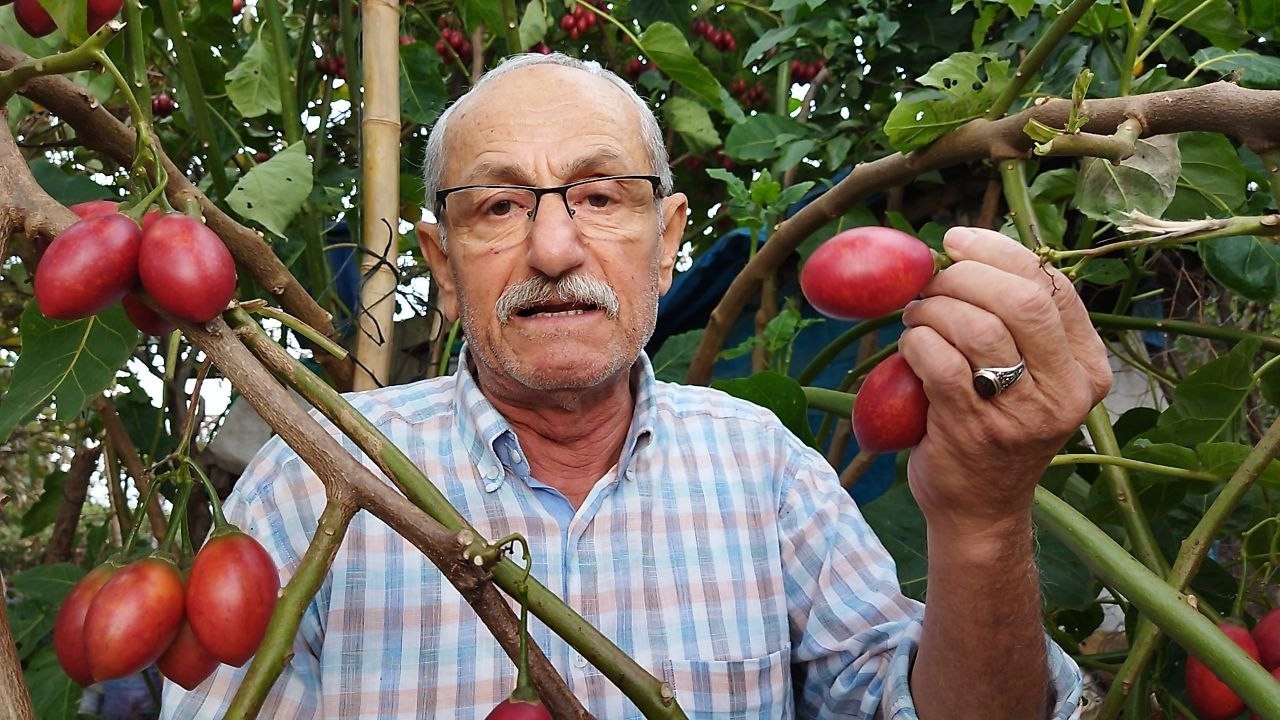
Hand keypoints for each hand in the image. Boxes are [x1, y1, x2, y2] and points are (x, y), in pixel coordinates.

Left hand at [897, 227, 1111, 537]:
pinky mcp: (974, 429)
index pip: (1052, 287)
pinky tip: (909, 347)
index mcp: (1087, 368)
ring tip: (916, 317)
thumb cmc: (996, 426)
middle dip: (964, 277)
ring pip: (976, 327)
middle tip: (931, 284)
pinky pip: (940, 361)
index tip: (957, 241)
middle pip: (1020, 300)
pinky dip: (916, 342)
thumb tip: (970, 251)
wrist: (980, 508)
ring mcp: (1022, 413)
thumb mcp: (1030, 376)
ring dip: (933, 309)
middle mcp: (1065, 390)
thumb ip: (1017, 322)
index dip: (1000, 252)